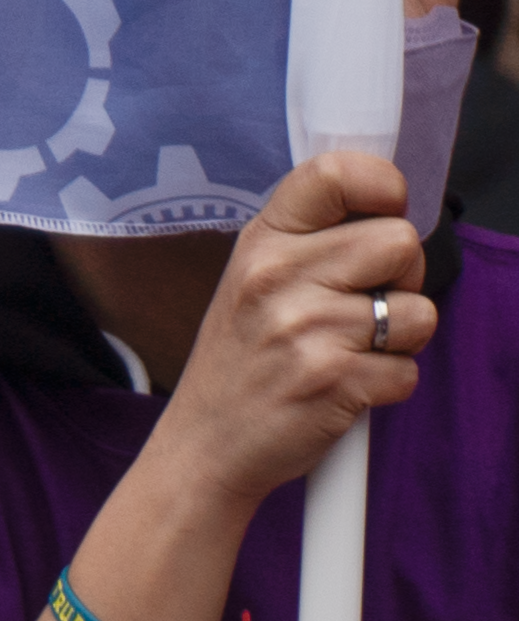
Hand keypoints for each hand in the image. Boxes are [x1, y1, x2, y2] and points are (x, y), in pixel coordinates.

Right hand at [136, 150, 428, 514]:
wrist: (203, 447)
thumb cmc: (241, 362)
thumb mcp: (251, 280)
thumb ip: (311, 241)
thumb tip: (389, 209)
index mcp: (262, 244)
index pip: (337, 174)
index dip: (383, 187)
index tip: (381, 213)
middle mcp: (278, 278)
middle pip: (400, 241)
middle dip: (399, 278)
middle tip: (360, 307)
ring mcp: (305, 330)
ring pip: (417, 311)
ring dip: (398, 340)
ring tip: (348, 352)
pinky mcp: (334, 381)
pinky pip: (408, 371)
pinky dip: (386, 387)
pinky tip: (342, 390)